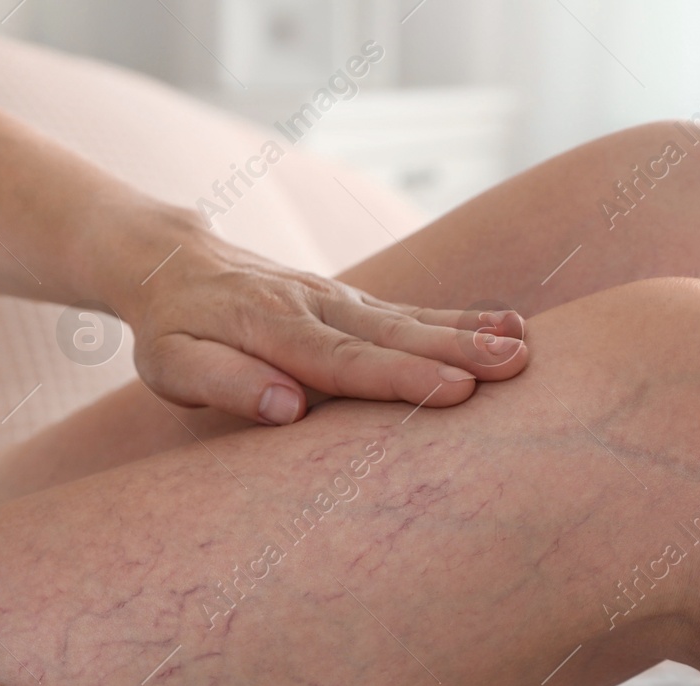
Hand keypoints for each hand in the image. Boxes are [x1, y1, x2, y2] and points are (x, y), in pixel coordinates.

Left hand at [106, 212, 528, 423]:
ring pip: (410, 317)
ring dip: (470, 333)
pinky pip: (411, 311)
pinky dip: (459, 317)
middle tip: (515, 365)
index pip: (342, 359)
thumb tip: (286, 408)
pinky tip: (509, 324)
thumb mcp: (173, 366)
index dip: (399, 377)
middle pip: (391, 334)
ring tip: (526, 345)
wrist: (173, 262)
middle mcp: (313, 304)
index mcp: (270, 326)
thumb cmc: (172, 331)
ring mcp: (338, 298)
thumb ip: (226, 383)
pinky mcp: (352, 300)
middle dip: (456, 351)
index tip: (453, 390)